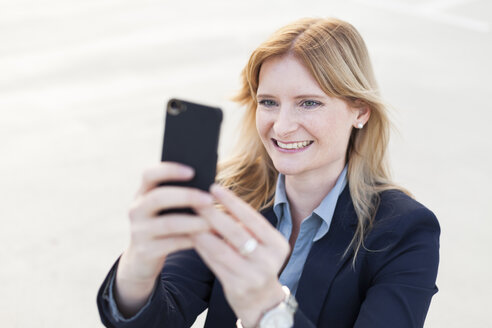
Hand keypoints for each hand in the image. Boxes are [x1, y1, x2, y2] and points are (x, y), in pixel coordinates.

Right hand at [114, 162, 212, 315]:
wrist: (143, 259)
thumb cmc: (164, 225)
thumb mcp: (165, 209)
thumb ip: (179, 195)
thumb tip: (211, 186)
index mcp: (142, 193)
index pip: (149, 174)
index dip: (169, 170)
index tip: (192, 171)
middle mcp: (137, 209)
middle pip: (159, 197)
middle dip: (187, 196)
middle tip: (209, 199)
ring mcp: (139, 231)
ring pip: (169, 223)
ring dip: (194, 222)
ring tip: (213, 222)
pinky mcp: (146, 251)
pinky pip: (173, 244)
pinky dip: (193, 240)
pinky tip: (209, 238)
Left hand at [193, 184, 289, 326]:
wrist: (262, 302)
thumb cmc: (258, 263)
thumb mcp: (262, 244)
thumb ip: (244, 226)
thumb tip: (217, 198)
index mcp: (277, 244)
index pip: (253, 218)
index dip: (233, 202)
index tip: (214, 188)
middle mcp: (268, 260)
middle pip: (235, 233)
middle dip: (213, 214)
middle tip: (195, 200)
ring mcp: (253, 276)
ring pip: (221, 249)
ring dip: (202, 232)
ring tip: (188, 217)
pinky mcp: (237, 288)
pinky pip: (214, 264)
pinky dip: (202, 249)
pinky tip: (191, 237)